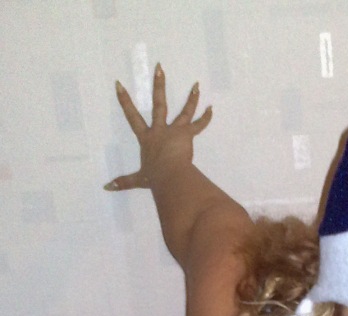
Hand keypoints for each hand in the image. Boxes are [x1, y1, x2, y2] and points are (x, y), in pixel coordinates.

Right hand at [104, 63, 211, 190]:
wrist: (170, 177)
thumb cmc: (155, 178)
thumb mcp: (138, 179)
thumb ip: (123, 182)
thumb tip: (106, 188)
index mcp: (146, 138)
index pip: (132, 116)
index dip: (125, 101)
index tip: (119, 84)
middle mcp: (160, 130)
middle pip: (159, 104)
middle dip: (159, 85)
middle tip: (160, 67)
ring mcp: (174, 131)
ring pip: (184, 111)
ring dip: (191, 97)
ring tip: (196, 84)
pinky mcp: (187, 135)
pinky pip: (199, 125)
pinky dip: (206, 118)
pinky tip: (212, 108)